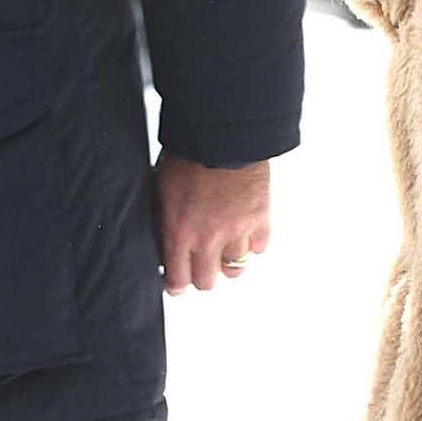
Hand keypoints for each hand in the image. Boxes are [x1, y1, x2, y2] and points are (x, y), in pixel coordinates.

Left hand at [153, 155, 274, 295]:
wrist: (222, 135)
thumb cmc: (186, 155)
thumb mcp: (161, 190)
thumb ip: (163, 221)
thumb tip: (162, 242)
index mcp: (178, 232)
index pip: (178, 280)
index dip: (176, 286)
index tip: (176, 284)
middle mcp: (209, 240)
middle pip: (207, 282)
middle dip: (202, 277)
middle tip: (199, 266)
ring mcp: (237, 232)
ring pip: (235, 270)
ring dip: (228, 263)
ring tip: (224, 250)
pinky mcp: (260, 220)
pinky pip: (259, 248)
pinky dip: (252, 244)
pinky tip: (244, 233)